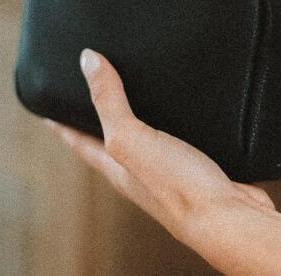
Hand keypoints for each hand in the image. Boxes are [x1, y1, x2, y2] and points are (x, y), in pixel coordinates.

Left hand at [49, 49, 274, 250]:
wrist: (233, 218)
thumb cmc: (179, 190)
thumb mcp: (132, 139)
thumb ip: (109, 102)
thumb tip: (88, 62)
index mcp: (117, 168)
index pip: (79, 142)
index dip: (61, 125)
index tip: (47, 109)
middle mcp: (139, 171)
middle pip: (111, 141)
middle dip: (99, 119)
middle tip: (92, 95)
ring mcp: (169, 171)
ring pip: (146, 138)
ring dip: (139, 118)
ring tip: (137, 93)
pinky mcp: (199, 165)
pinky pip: (180, 137)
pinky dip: (176, 121)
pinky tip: (186, 110)